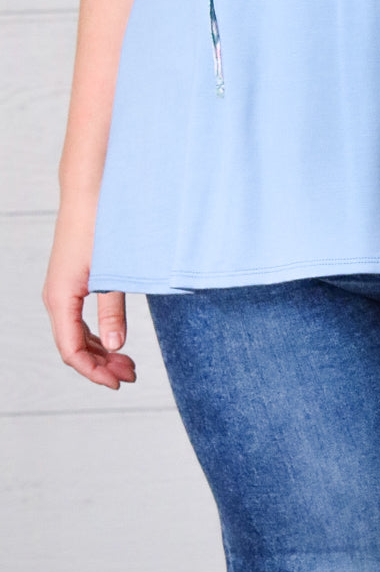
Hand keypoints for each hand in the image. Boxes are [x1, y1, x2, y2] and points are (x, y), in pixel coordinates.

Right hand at [42, 201, 136, 390]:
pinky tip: (115, 338)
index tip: (120, 382)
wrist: (89, 189)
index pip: (72, 351)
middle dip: (101, 365)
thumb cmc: (100, 224)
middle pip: (74, 347)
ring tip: (127, 362)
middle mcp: (56, 297)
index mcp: (61, 298)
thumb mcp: (110, 269)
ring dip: (100, 351)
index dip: (95, 372)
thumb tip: (115, 344)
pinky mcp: (71, 280)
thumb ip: (112, 308)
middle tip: (132, 374)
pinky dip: (95, 333)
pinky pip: (78, 318)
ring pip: (76, 334)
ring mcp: (62, 289)